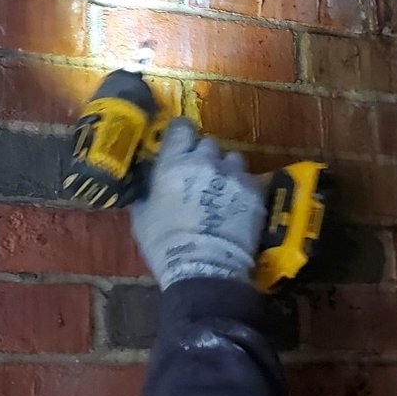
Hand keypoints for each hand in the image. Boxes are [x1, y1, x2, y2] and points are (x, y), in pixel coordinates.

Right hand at [131, 118, 265, 290]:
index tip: (181, 144)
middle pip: (208, 143)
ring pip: (232, 159)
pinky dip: (243, 189)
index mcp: (174, 163)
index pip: (181, 127)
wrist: (205, 268)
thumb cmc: (166, 244)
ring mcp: (233, 175)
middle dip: (204, 156)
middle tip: (199, 177)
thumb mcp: (142, 217)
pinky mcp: (255, 191)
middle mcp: (205, 161)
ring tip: (222, 191)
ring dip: (226, 170)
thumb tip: (147, 178)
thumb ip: (146, 190)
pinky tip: (237, 206)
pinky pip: (249, 180)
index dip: (182, 134)